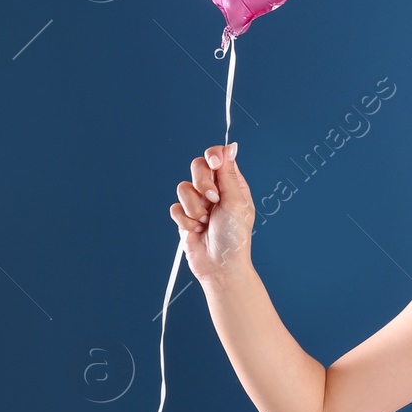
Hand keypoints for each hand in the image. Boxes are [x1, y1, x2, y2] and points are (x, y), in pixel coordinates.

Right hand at [168, 143, 255, 282]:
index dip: (213, 156)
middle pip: (197, 167)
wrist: (219, 265)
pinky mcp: (184, 216)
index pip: (218, 157)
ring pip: (183, 188)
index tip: (214, 162)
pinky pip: (175, 207)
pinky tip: (197, 230)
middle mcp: (215, 191)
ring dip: (195, 207)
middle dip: (202, 183)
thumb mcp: (236, 202)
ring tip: (206, 222)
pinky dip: (185, 220)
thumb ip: (228, 173)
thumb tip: (231, 146)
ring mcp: (199, 203)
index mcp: (232, 184)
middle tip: (213, 199)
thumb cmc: (234, 237)